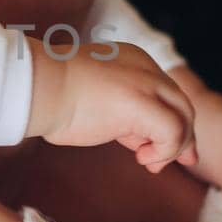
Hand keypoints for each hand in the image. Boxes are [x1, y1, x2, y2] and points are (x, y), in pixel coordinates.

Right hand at [33, 41, 198, 173]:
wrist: (36, 87)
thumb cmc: (54, 96)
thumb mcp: (97, 100)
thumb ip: (122, 114)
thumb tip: (138, 138)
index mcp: (133, 60)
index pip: (164, 93)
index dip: (169, 121)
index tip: (160, 146)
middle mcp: (145, 67)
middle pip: (180, 103)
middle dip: (184, 136)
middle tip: (184, 161)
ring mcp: (146, 83)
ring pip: (183, 118)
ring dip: (173, 147)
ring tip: (148, 162)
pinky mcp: (144, 104)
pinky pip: (173, 133)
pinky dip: (165, 151)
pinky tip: (143, 159)